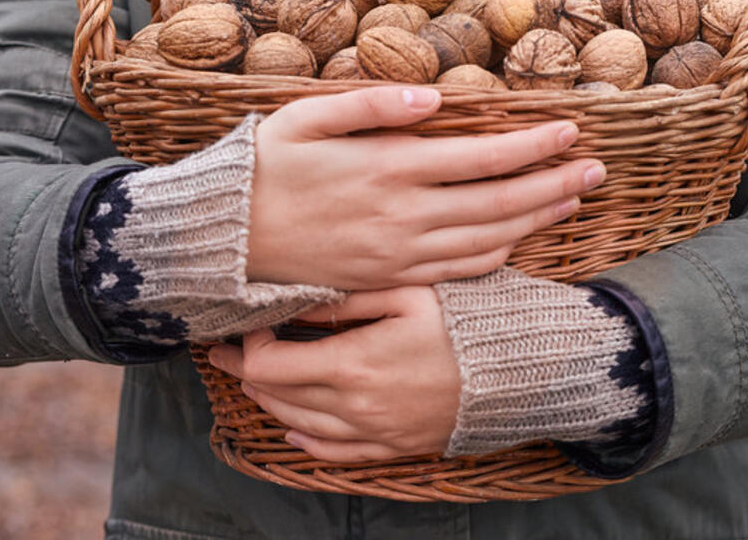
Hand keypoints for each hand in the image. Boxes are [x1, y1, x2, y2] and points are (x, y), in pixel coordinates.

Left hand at [208, 287, 458, 461]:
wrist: (521, 371)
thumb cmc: (468, 321)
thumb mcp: (407, 293)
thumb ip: (347, 300)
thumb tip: (297, 301)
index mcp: (352, 365)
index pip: (270, 364)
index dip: (250, 343)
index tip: (254, 322)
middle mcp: (355, 407)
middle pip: (277, 396)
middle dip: (247, 371)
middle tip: (226, 352)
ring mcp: (375, 432)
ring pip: (299, 426)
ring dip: (271, 402)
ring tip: (254, 381)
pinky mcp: (395, 447)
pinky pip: (336, 453)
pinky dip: (307, 441)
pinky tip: (295, 431)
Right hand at [247, 85, 604, 288]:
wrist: (223, 242)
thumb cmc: (262, 169)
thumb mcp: (304, 119)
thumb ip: (370, 104)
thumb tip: (433, 96)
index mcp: (388, 168)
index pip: (483, 157)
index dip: (533, 144)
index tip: (571, 130)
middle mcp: (403, 216)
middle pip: (500, 202)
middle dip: (555, 184)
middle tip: (597, 169)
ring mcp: (400, 255)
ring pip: (488, 239)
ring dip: (537, 220)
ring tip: (573, 201)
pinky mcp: (391, 280)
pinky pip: (458, 271)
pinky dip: (499, 254)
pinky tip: (520, 239)